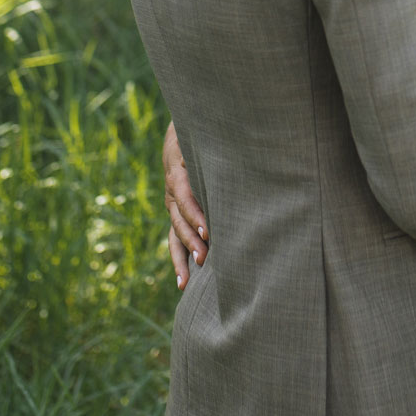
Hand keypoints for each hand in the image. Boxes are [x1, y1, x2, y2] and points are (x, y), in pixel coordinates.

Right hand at [164, 122, 207, 287]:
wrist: (183, 132)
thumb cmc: (201, 137)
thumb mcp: (206, 140)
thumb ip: (218, 151)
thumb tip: (243, 157)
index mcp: (178, 173)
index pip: (184, 196)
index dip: (195, 214)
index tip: (207, 231)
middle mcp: (172, 192)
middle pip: (179, 220)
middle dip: (192, 240)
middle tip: (205, 259)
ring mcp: (172, 205)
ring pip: (174, 235)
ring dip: (182, 258)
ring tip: (186, 282)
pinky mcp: (176, 215)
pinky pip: (175, 239)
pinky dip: (179, 260)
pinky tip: (184, 282)